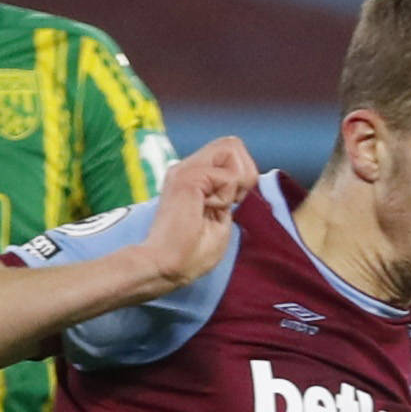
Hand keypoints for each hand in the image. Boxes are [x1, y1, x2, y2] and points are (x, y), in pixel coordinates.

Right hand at [134, 136, 257, 292]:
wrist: (165, 268)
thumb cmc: (190, 254)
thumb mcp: (220, 218)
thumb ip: (229, 197)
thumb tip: (243, 181)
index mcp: (193, 178)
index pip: (230, 152)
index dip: (243, 175)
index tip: (232, 203)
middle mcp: (186, 168)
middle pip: (232, 143)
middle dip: (244, 172)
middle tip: (230, 202)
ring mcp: (185, 170)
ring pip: (231, 148)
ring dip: (235, 181)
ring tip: (216, 205)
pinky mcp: (187, 178)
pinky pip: (227, 176)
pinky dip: (225, 197)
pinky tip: (205, 211)